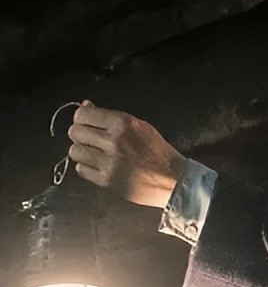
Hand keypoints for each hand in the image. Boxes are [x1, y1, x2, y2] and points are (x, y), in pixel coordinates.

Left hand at [67, 100, 186, 207]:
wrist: (173, 180)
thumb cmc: (158, 151)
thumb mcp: (139, 127)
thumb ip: (111, 117)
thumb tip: (86, 105)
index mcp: (122, 123)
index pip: (83, 114)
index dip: (82, 118)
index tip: (87, 123)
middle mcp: (112, 141)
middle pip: (75, 132)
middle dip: (80, 134)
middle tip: (91, 140)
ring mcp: (108, 162)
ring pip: (74, 151)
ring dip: (82, 151)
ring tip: (95, 154)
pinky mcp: (106, 180)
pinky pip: (81, 170)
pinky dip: (86, 167)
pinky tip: (99, 166)